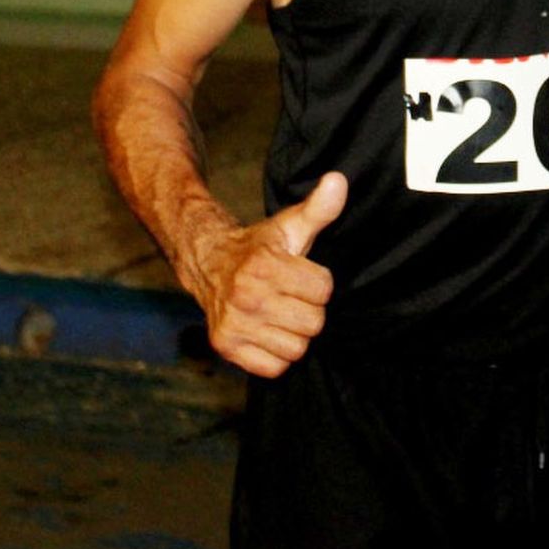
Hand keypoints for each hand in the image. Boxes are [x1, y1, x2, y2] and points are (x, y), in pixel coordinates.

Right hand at [193, 171, 346, 377]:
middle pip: (313, 322)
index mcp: (264, 266)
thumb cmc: (260, 246)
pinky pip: (274, 368)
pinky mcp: (225, 347)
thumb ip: (319, 208)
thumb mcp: (290, 224)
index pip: (323, 289)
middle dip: (310, 309)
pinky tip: (269, 332)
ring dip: (295, 334)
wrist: (209, 264)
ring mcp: (233, 325)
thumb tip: (339, 180)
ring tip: (282, 313)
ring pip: (296, 348)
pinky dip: (277, 355)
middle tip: (293, 296)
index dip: (319, 281)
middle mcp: (245, 297)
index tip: (303, 274)